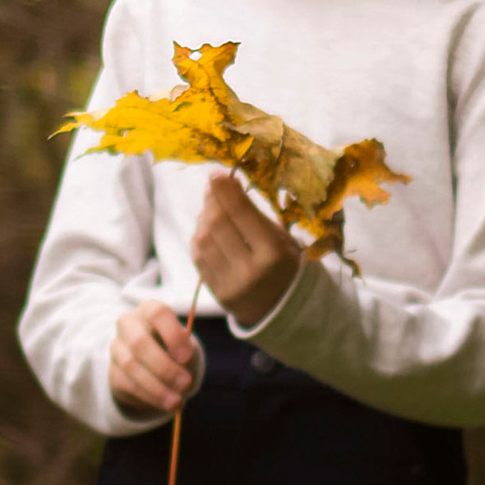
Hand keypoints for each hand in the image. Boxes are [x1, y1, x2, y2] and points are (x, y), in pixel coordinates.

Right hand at [107, 300, 204, 421]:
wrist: (155, 364)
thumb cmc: (174, 348)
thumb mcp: (185, 344)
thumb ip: (185, 349)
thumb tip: (181, 363)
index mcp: (149, 310)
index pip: (157, 314)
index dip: (172, 335)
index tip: (187, 357)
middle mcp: (128, 324)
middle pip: (140, 342)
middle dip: (164, 367)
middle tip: (186, 384)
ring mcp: (117, 347)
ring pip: (131, 366)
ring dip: (157, 387)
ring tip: (177, 401)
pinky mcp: (113, 371)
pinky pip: (127, 384)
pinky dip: (149, 396)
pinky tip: (165, 404)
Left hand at [191, 172, 300, 327]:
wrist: (283, 310)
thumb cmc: (286, 268)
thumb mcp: (283, 240)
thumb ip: (256, 215)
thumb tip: (228, 183)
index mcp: (273, 253)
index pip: (240, 213)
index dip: (225, 190)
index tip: (216, 173)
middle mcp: (249, 270)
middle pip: (217, 224)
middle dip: (212, 200)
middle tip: (213, 187)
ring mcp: (229, 283)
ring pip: (203, 239)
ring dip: (203, 217)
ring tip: (212, 209)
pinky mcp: (216, 292)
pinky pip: (198, 257)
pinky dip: (199, 237)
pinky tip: (207, 229)